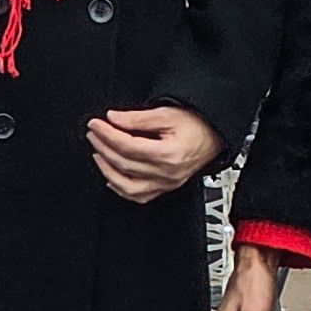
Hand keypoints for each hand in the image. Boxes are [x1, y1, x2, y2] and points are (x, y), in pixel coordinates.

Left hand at [88, 104, 222, 203]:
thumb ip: (138, 118)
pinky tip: (112, 177)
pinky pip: (139, 196)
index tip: (96, 124)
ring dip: (108, 170)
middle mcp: (167, 173)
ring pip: (128, 187)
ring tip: (99, 154)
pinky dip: (121, 188)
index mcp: (168, 154)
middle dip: (103, 147)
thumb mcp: (168, 114)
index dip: (107, 134)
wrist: (216, 136)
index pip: (127, 146)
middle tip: (94, 134)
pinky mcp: (166, 188)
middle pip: (124, 164)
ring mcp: (166, 184)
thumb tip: (114, 119)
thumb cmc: (198, 125)